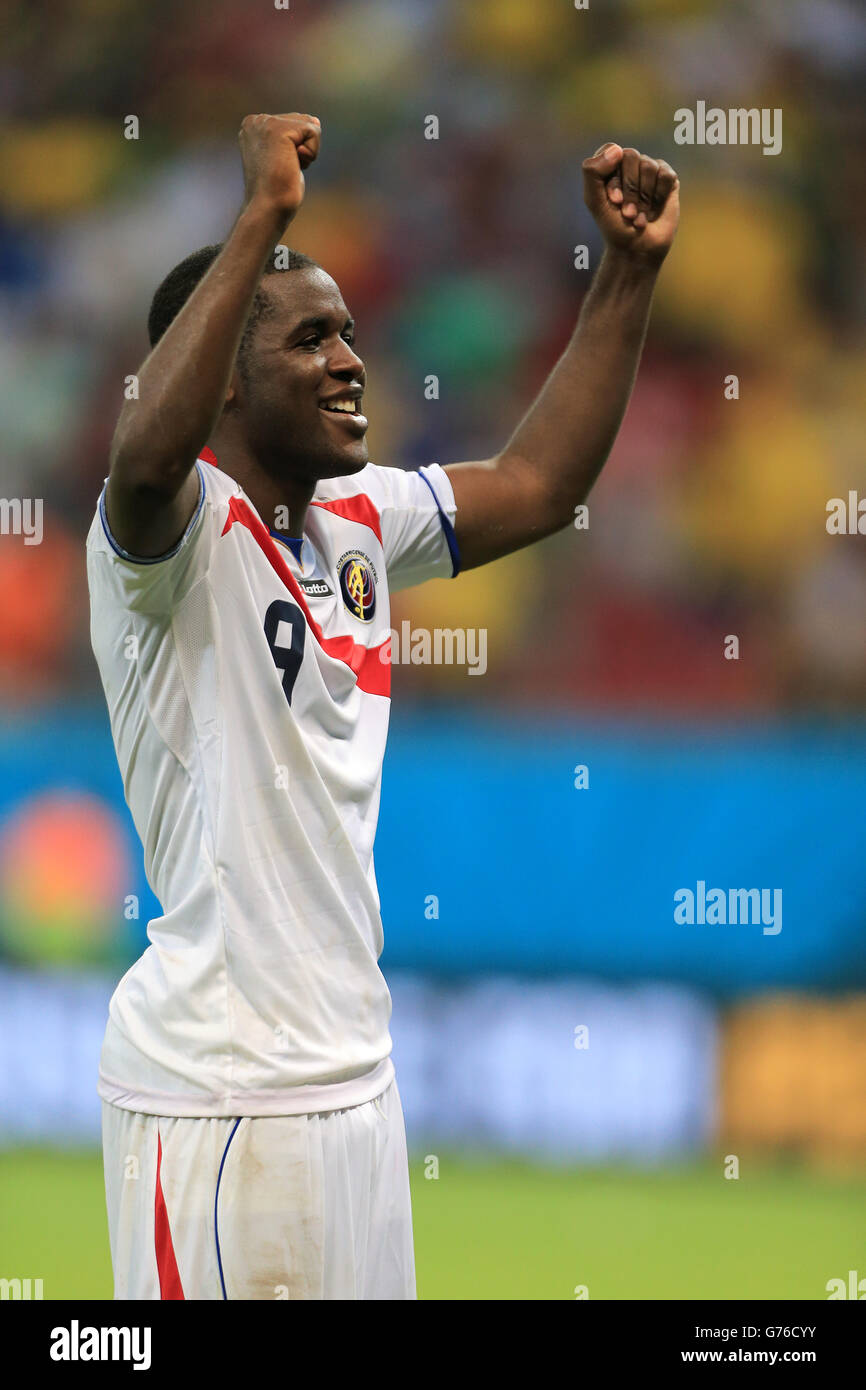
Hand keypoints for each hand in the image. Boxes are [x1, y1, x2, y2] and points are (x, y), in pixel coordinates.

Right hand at [239, 112, 320, 220]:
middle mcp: (256, 120)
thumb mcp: (284, 158)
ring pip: (310, 124)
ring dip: (308, 151)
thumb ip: (295, 136)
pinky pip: (314, 132)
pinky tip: (294, 164)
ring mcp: (266, 122)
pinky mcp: (279, 128)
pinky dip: (312, 152)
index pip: (293, 123)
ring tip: (288, 166)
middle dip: (303, 148)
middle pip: (302, 120)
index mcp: (252, 126)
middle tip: (284, 168)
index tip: (279, 165)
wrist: (267, 208)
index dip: (296, 148)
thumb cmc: (276, 191)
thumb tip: (316, 120)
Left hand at [583, 143, 679, 263]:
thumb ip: (592, 172)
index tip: (614, 201)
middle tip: (628, 213)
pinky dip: (659, 196)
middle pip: (632, 156)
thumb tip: (618, 149)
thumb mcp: (594, 201)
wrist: (637, 248)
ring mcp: (650, 171)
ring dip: (644, 197)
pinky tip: (654, 209)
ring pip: (649, 166)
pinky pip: (666, 175)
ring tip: (640, 214)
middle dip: (630, 189)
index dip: (615, 178)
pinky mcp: (668, 180)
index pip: (613, 152)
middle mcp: (630, 165)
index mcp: (610, 166)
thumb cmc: (613, 226)